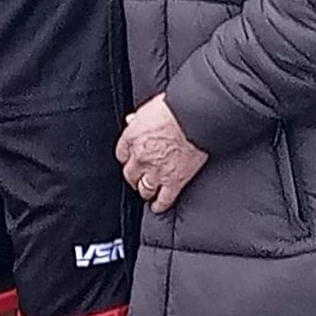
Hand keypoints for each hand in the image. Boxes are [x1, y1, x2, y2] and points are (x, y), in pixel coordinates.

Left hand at [116, 94, 207, 213]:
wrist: (193, 119)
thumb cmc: (174, 109)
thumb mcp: (149, 108)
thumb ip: (139, 118)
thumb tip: (132, 120)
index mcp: (132, 137)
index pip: (121, 153)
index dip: (128, 157)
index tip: (131, 158)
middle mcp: (141, 157)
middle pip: (130, 174)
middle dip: (134, 176)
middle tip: (137, 177)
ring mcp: (157, 171)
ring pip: (144, 189)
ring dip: (145, 190)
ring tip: (147, 192)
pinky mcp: (174, 182)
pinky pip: (164, 200)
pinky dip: (159, 206)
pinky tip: (157, 207)